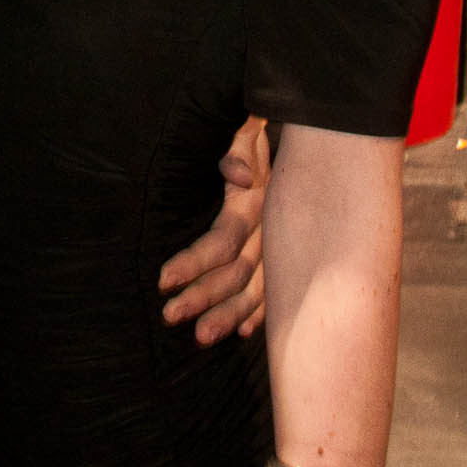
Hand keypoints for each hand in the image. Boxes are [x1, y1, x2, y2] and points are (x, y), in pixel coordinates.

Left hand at [159, 118, 268, 343]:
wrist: (304, 134)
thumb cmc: (249, 127)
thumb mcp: (242, 131)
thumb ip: (236, 150)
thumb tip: (238, 176)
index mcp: (253, 204)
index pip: (221, 242)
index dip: (193, 262)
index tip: (162, 280)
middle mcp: (267, 229)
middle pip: (236, 273)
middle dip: (203, 297)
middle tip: (169, 317)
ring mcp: (279, 243)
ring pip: (256, 288)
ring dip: (228, 314)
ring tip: (201, 339)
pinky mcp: (284, 250)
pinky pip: (274, 287)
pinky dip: (259, 310)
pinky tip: (243, 331)